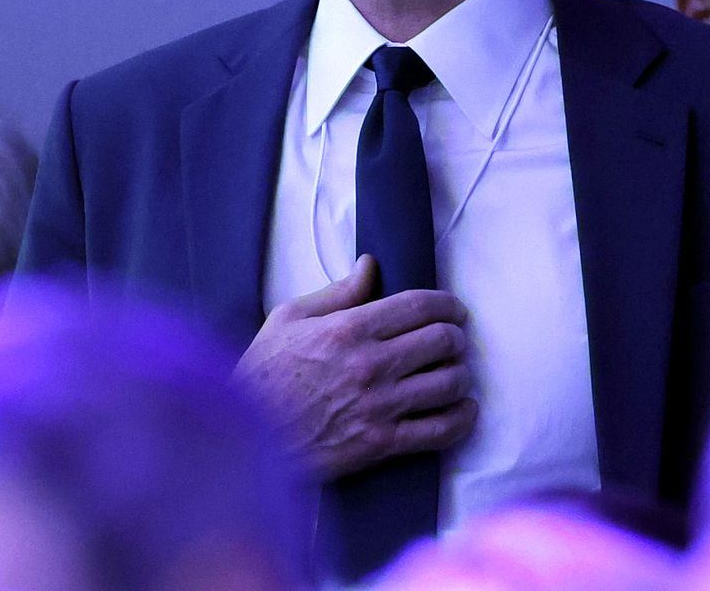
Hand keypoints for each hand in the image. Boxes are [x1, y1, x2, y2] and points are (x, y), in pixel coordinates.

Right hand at [234, 255, 476, 480]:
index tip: (454, 309)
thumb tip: (370, 266)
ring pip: (449, 383)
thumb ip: (337, 292)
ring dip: (460, 374)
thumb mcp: (288, 319)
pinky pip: (440, 430)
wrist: (246, 437)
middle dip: (456, 336)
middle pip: (443, 341)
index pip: (420, 306)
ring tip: (454, 372)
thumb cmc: (263, 374)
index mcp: (349, 329)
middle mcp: (371, 365)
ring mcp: (380, 406)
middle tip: (453, 339)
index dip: (448, 304)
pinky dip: (462, 418)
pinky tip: (463, 409)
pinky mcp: (382, 443)